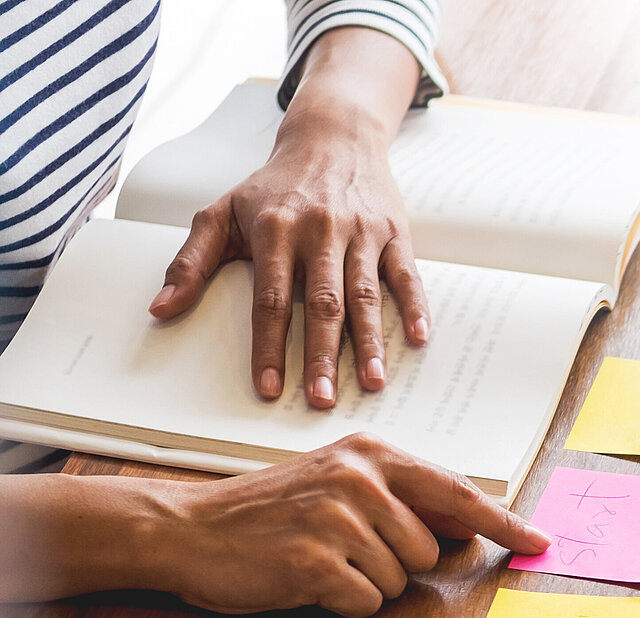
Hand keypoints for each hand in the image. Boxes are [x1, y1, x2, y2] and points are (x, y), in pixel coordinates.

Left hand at [148, 134, 428, 408]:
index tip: (269, 388)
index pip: (270, 299)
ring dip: (370, 341)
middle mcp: (320, 231)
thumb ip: (191, 262)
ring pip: (365, 294)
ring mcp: (361, 232)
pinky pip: (406, 274)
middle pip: (322, 303)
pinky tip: (420, 338)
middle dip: (322, 355)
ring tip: (373, 382)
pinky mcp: (393, 232)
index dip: (269, 346)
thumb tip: (160, 309)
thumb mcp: (222, 212)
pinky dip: (416, 306)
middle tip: (323, 399)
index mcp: (274, 230)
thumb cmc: (274, 184)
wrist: (332, 138)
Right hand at [152, 433, 548, 617]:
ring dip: (364, 583)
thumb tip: (468, 529)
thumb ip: (401, 499)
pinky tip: (303, 579)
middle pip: (428, 550)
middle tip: (342, 549)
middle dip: (395, 563)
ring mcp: (338, 519)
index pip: (457, 491)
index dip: (504, 521)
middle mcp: (360, 480)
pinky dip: (340, 603)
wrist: (186, 527)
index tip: (540, 541)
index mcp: (372, 454)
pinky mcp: (316, 561)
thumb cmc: (268, 511)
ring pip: (398, 580)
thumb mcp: (338, 483)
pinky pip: (365, 603)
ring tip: (317, 558)